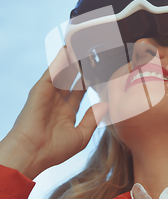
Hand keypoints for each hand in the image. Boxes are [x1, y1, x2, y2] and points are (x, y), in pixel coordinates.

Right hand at [0, 48, 107, 178]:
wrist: (32, 153)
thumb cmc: (54, 150)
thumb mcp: (80, 136)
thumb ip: (92, 119)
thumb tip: (104, 104)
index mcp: (66, 112)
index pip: (79, 91)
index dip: (89, 80)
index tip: (100, 70)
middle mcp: (57, 101)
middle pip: (71, 78)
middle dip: (81, 66)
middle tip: (92, 52)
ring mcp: (48, 94)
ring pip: (62, 72)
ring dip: (71, 59)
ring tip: (82, 45)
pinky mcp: (40, 89)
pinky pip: (52, 71)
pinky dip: (60, 60)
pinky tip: (68, 49)